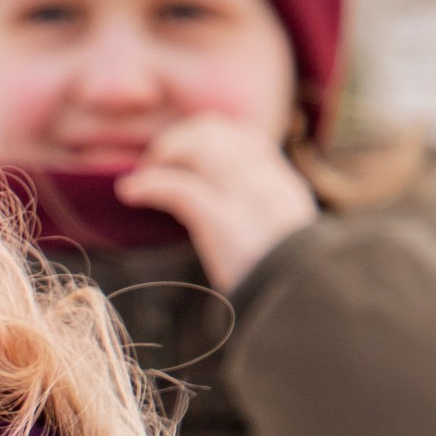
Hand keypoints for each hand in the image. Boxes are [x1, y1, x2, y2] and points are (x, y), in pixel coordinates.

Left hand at [117, 113, 316, 293]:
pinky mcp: (223, 221)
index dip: (208, 137)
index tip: (185, 158)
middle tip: (156, 165)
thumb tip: (237, 227)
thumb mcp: (286, 246)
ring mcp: (246, 197)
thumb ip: (264, 226)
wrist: (304, 305)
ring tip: (143, 176)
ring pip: (199, 145)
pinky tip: (131, 191)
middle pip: (217, 130)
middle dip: (179, 139)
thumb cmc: (291, 288)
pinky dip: (150, 184)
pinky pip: (179, 187)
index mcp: (282, 187)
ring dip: (164, 153)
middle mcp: (265, 182)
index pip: (245, 136)